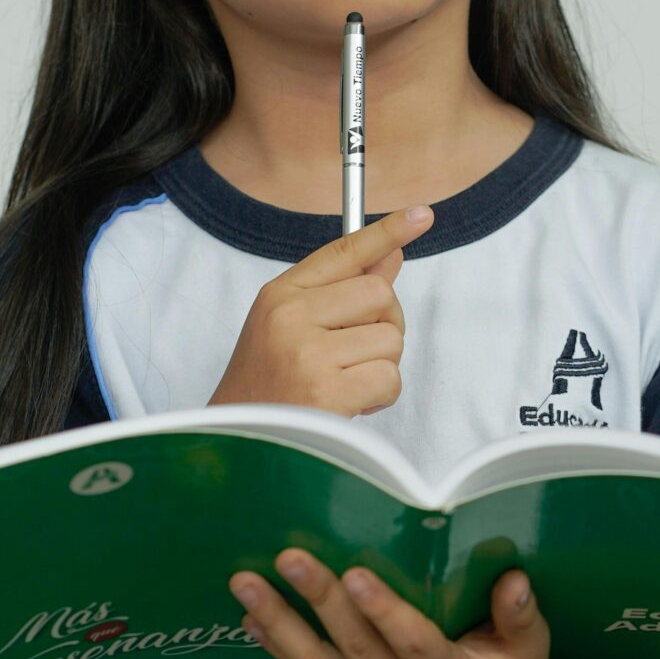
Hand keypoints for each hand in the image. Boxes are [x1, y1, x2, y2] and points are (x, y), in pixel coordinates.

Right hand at [207, 205, 434, 416]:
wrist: (238, 443)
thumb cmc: (269, 384)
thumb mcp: (292, 326)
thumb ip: (340, 290)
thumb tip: (390, 255)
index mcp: (280, 295)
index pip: (344, 252)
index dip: (387, 232)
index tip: (421, 215)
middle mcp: (291, 317)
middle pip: (380, 294)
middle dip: (384, 325)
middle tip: (358, 352)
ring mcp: (307, 354)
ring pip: (391, 338)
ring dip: (381, 365)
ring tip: (346, 382)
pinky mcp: (327, 392)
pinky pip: (389, 377)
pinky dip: (380, 395)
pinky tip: (351, 403)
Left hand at [227, 549, 568, 658]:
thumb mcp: (530, 651)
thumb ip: (519, 614)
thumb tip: (512, 576)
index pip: (413, 645)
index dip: (383, 611)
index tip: (353, 574)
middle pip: (356, 650)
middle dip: (318, 600)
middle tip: (288, 557)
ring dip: (279, 625)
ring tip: (246, 586)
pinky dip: (282, 653)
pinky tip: (254, 621)